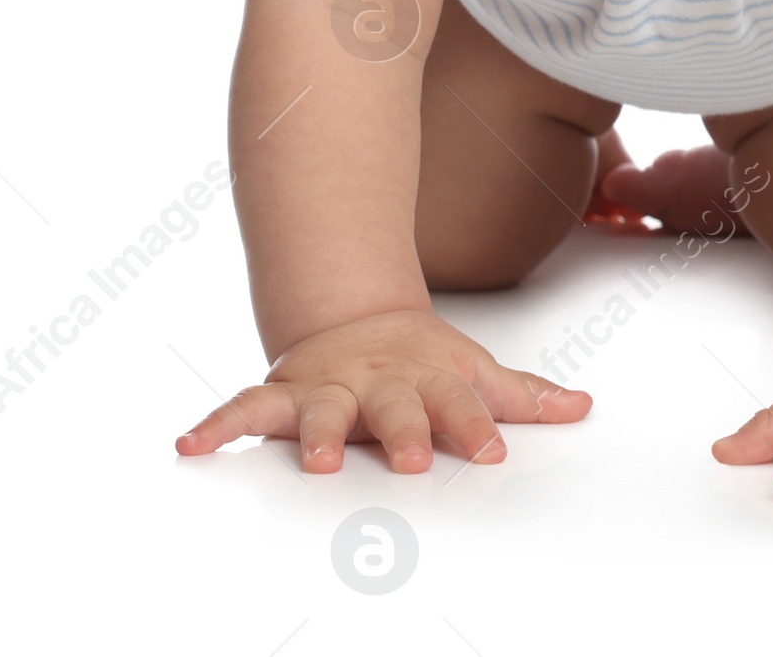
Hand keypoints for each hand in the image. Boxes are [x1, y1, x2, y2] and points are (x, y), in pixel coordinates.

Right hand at [175, 308, 589, 473]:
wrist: (357, 312)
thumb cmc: (422, 359)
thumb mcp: (476, 368)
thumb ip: (524, 395)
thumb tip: (582, 407)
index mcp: (428, 380)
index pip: (459, 405)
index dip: (476, 426)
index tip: (493, 451)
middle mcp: (377, 385)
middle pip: (393, 408)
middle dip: (403, 432)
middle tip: (413, 459)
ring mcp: (328, 387)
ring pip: (319, 410)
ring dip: (316, 434)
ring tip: (316, 460)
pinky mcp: (283, 394)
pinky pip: (243, 408)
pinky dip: (215, 425)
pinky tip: (190, 444)